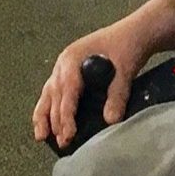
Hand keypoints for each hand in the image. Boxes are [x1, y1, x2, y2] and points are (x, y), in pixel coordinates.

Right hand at [32, 22, 153, 150]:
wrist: (133, 33)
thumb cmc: (127, 47)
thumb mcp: (125, 70)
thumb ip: (117, 94)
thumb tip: (110, 120)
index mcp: (73, 59)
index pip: (66, 92)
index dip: (66, 115)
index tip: (69, 134)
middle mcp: (63, 63)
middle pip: (54, 95)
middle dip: (56, 120)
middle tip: (63, 142)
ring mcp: (63, 67)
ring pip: (48, 93)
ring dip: (44, 115)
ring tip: (41, 137)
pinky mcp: (67, 72)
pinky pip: (53, 91)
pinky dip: (48, 107)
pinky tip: (46, 122)